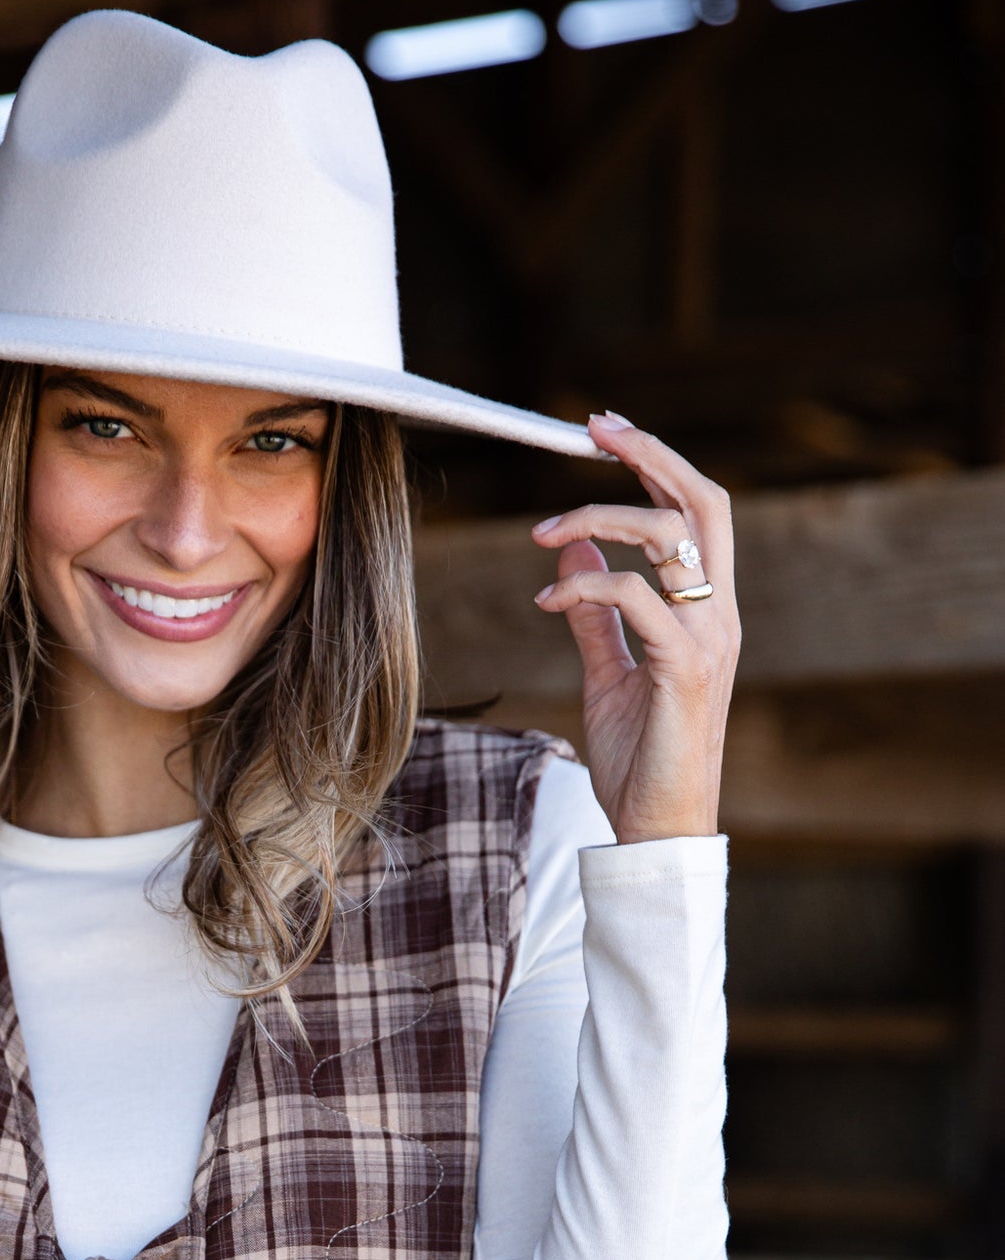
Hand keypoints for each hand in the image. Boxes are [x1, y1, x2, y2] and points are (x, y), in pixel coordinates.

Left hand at [530, 412, 738, 843]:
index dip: (655, 462)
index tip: (603, 433)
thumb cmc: (639, 760)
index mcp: (706, 612)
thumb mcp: (609, 675)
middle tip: (592, 430)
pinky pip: (636, 598)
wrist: (657, 830)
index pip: (695, 511)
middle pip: (701, 500)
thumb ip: (595, 617)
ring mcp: (706, 640)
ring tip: (542, 532)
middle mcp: (717, 615)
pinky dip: (584, 583)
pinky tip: (546, 600)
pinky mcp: (683, 669)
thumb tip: (568, 556)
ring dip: (598, 515)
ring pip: (669, 535)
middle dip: (649, 453)